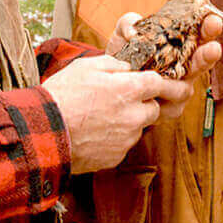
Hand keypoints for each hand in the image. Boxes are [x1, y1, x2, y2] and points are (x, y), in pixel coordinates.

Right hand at [42, 54, 192, 173]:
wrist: (43, 134)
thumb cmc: (62, 96)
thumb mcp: (86, 67)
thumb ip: (115, 65)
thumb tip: (129, 68)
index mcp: (129, 90)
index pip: (162, 84)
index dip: (169, 84)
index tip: (178, 86)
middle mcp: (133, 116)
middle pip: (153, 109)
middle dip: (143, 104)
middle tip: (121, 99)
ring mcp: (126, 139)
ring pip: (138, 127)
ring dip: (128, 121)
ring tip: (99, 116)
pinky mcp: (115, 157)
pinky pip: (123, 144)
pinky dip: (114, 138)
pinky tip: (94, 132)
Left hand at [108, 11, 222, 121]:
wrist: (110, 84)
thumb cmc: (125, 55)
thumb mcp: (124, 33)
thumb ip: (129, 23)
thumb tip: (132, 33)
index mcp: (182, 44)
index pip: (201, 34)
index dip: (208, 28)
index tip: (213, 19)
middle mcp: (186, 67)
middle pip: (203, 61)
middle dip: (208, 55)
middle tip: (213, 48)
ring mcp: (181, 88)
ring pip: (185, 87)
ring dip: (176, 83)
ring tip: (166, 76)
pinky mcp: (171, 108)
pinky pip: (170, 105)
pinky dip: (159, 99)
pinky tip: (151, 94)